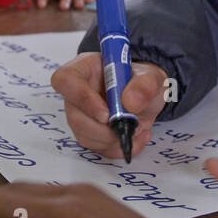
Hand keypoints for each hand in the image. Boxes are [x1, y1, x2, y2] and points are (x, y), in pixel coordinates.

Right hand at [51, 52, 167, 158]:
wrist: (146, 96)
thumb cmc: (141, 81)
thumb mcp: (151, 76)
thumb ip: (144, 85)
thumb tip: (130, 103)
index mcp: (85, 69)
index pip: (66, 80)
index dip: (82, 99)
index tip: (106, 114)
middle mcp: (77, 93)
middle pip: (75, 116)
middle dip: (104, 130)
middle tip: (131, 126)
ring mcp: (81, 115)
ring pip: (85, 136)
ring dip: (113, 140)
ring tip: (138, 129)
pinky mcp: (89, 133)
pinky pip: (98, 148)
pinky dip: (119, 148)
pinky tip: (136, 138)